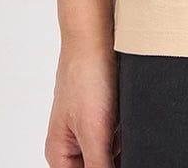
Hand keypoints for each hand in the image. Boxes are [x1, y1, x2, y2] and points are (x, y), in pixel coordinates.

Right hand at [44, 41, 119, 167]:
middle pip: (97, 166)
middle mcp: (72, 144)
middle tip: (117, 135)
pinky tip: (127, 118)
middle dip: (113, 157)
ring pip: (110, 153)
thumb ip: (99, 167)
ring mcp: (88, 128)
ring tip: (120, 124)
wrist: (95, 34)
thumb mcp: (94, 131)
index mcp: (59, 155)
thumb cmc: (86, 76)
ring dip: (121, 146)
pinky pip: (117, 134)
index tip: (113, 158)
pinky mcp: (104, 113)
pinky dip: (125, 131)